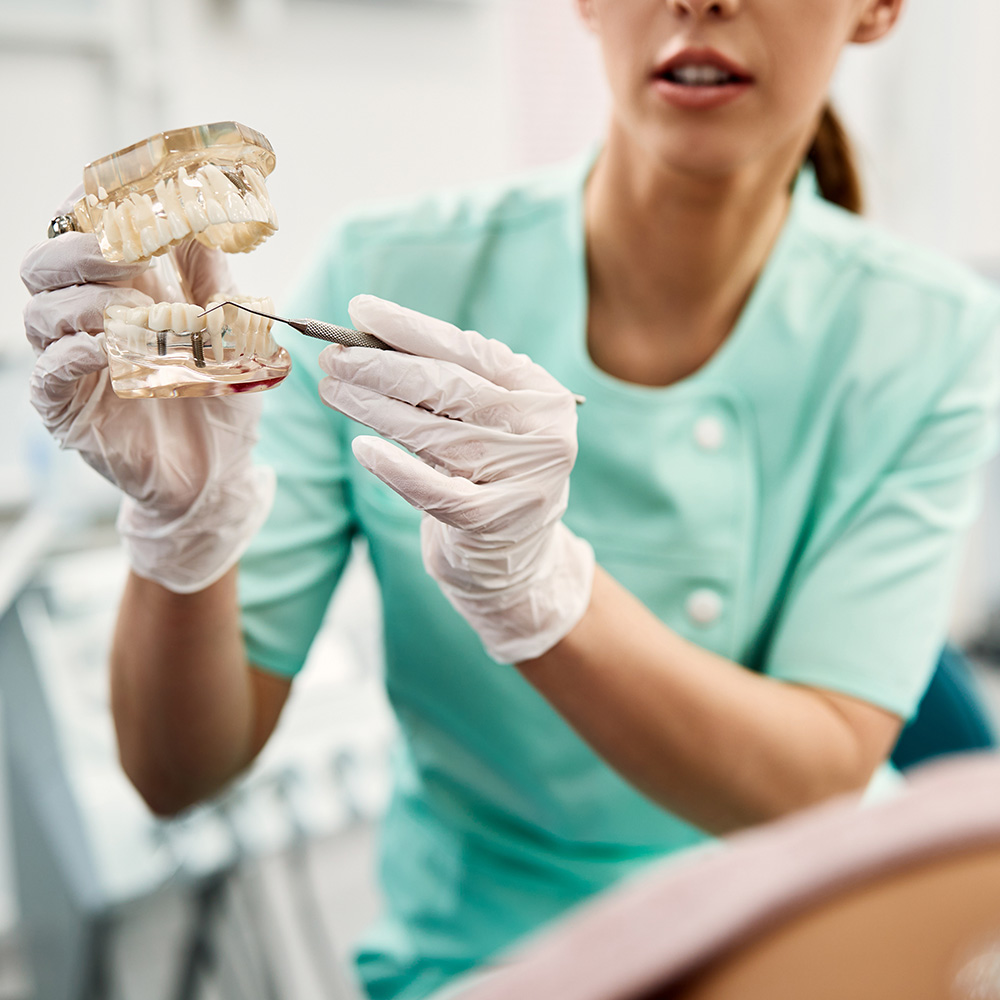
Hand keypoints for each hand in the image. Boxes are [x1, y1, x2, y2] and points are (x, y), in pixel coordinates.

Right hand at [21, 191, 272, 593]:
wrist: (220, 474)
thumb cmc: (221, 399)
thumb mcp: (229, 332)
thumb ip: (212, 281)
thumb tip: (203, 221)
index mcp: (119, 292)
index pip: (80, 236)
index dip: (91, 210)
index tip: (122, 198)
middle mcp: (86, 322)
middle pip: (44, 267)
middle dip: (79, 251)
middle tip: (122, 253)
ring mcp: (72, 366)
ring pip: (41, 315)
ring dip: (86, 302)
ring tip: (134, 313)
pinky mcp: (69, 411)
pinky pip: (48, 374)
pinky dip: (72, 355)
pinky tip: (105, 350)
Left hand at [317, 295, 594, 662]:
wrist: (514, 560)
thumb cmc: (487, 476)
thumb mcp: (484, 424)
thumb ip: (447, 385)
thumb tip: (370, 337)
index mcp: (543, 397)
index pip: (472, 352)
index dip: (413, 329)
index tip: (361, 310)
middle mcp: (542, 435)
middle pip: (450, 389)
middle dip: (383, 367)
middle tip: (333, 356)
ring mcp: (523, 480)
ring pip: (434, 435)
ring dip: (374, 408)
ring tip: (333, 390)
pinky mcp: (494, 522)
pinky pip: (434, 491)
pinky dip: (395, 469)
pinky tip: (362, 448)